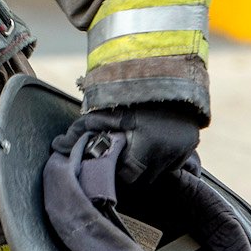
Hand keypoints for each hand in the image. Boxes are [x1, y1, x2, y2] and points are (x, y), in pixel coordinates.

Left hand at [53, 103, 201, 186]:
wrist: (168, 71)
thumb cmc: (132, 90)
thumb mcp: (108, 109)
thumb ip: (84, 128)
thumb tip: (57, 145)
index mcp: (148, 145)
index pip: (130, 177)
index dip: (119, 172)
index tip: (113, 163)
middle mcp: (169, 151)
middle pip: (147, 179)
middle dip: (134, 171)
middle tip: (122, 156)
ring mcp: (183, 149)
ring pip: (162, 172)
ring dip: (150, 166)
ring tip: (138, 149)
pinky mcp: (192, 144)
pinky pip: (175, 163)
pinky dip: (164, 158)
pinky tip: (153, 144)